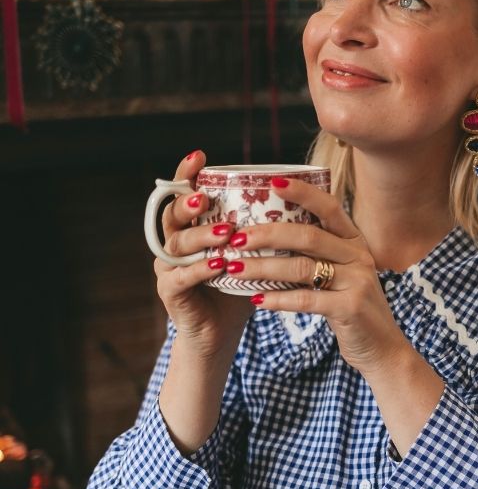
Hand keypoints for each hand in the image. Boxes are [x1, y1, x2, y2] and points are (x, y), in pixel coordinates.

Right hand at [154, 150, 252, 357]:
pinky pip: (181, 278)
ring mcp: (168, 268)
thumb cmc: (239, 285)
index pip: (183, 193)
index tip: (199, 156)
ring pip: (177, 245)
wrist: (221, 332)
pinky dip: (199, 270)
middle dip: (187, 203)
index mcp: (191, 227)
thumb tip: (299, 194)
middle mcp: (175, 243)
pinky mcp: (170, 294)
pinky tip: (218, 264)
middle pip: (171, 215)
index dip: (186, 173)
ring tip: (224, 231)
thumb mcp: (251, 251)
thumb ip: (262, 225)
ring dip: (200, 236)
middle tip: (206, 198)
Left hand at [228, 177, 410, 376]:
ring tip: (234, 268)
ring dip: (263, 268)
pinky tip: (256, 300)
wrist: (381, 348)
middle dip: (267, 234)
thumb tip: (266, 234)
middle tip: (236, 237)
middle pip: (308, 235)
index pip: (329, 207)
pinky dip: (278, 299)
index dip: (302, 192)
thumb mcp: (341, 273)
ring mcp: (357, 281)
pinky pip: (306, 299)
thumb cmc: (350, 306)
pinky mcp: (350, 308)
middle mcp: (358, 256)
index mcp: (354, 241)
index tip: (271, 182)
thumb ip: (316, 254)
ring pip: (302, 268)